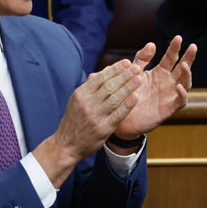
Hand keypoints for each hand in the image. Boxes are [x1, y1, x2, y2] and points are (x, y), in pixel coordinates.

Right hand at [35, 60, 146, 185]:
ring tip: (139, 79)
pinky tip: (136, 97)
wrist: (67, 145)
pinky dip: (127, 105)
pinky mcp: (103, 129)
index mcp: (81, 94)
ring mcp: (95, 117)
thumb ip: (91, 86)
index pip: (100, 78)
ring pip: (115, 98)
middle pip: (109, 86)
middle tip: (137, 67)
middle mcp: (87, 104)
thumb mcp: (76, 100)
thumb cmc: (74, 120)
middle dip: (125, 75)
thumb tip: (106, 70)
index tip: (126, 62)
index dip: (115, 69)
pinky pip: (118, 114)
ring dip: (129, 87)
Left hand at [114, 36, 196, 140]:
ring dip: (187, 74)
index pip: (171, 58)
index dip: (175, 48)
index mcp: (160, 72)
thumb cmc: (129, 93)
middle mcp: (168, 82)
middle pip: (182, 68)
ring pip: (185, 83)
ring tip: (185, 65)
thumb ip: (142, 58)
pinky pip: (180, 101)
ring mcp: (170, 95)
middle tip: (193, 46)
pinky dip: (182, 94)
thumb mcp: (134, 72)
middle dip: (188, 57)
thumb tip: (152, 44)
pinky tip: (178, 86)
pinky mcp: (169, 108)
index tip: (178, 38)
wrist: (122, 116)